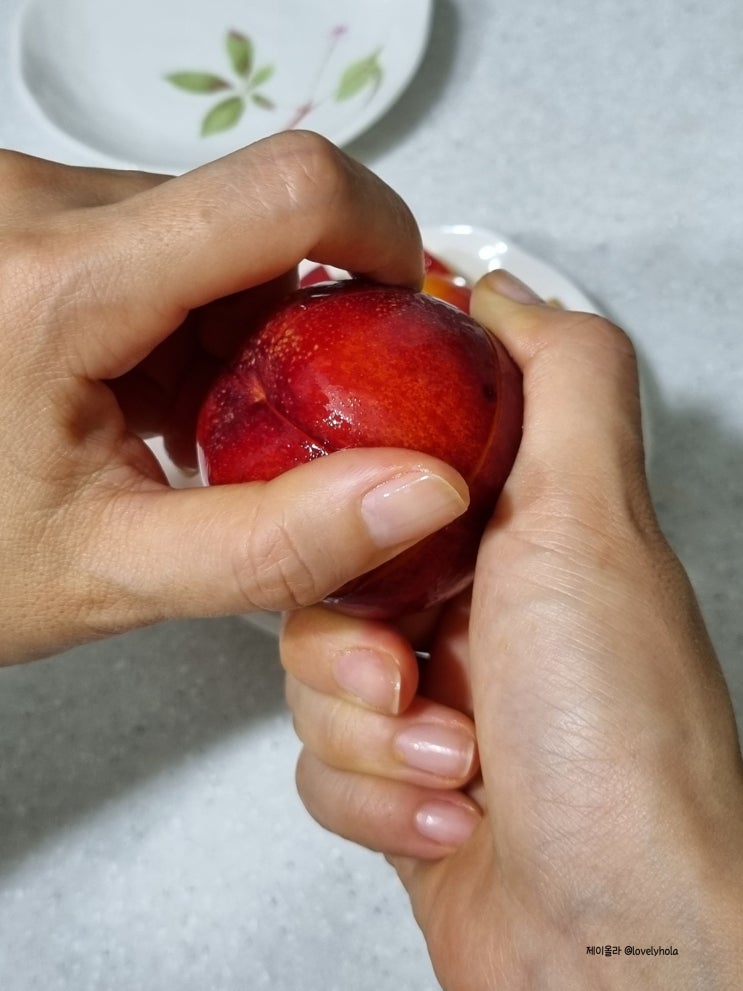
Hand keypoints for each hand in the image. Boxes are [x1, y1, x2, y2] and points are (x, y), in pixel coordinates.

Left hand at [0, 133, 468, 663]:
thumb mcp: (118, 573)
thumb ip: (279, 544)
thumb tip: (422, 492)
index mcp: (51, 287)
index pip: (283, 190)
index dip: (379, 233)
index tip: (395, 310)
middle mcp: (30, 207)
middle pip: (252, 216)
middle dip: (294, 322)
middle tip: (262, 422)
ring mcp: (25, 203)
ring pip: (211, 228)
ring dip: (235, 326)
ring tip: (183, 417)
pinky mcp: (30, 217)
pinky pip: (162, 239)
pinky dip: (188, 317)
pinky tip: (150, 389)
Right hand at [282, 273, 742, 988]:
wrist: (618, 944)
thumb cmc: (621, 751)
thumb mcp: (591, 521)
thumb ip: (563, 384)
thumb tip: (506, 289)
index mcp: (527, 534)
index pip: (404, 457)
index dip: (357, 464)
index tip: (336, 479)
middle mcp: (484, 608)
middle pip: (333, 571)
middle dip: (351, 635)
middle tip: (409, 663)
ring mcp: (442, 695)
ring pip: (315, 671)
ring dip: (364, 726)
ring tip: (450, 756)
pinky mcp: (407, 777)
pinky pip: (324, 759)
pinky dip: (375, 793)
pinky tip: (451, 813)